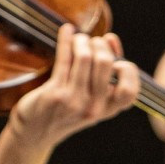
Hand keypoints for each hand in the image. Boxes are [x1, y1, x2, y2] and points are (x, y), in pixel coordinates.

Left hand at [5, 25, 140, 154]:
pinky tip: (66, 31)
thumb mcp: (91, 100)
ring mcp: (74, 101)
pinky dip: (66, 39)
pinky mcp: (55, 93)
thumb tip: (110, 39)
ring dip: (81, 40)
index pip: (129, 90)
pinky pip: (64, 58)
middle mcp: (93, 107)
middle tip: (91, 42)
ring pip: (85, 57)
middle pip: (106, 63)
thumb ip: (104, 73)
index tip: (116, 56)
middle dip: (99, 44)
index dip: (127, 68)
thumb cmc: (65, 110)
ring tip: (77, 39)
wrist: (35, 133)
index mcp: (107, 110)